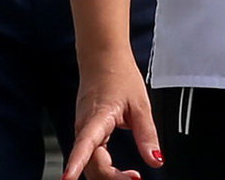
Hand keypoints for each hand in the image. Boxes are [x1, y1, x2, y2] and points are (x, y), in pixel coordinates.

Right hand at [62, 56, 161, 179]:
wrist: (102, 56)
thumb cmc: (118, 74)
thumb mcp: (140, 104)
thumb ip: (147, 135)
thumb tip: (155, 160)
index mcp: (97, 117)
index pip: (85, 144)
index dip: (76, 163)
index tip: (68, 178)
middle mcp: (84, 126)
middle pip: (90, 163)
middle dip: (110, 178)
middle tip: (136, 179)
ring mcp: (83, 129)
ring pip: (90, 162)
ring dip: (108, 175)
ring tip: (132, 177)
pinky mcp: (85, 130)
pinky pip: (91, 156)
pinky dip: (105, 168)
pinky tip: (119, 172)